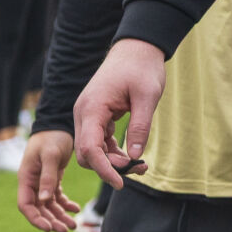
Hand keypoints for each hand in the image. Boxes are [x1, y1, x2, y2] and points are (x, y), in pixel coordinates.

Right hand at [17, 130, 80, 231]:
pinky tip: (76, 208)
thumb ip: (48, 177)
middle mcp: (32, 183)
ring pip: (49, 205)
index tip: (49, 229)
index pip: (26, 205)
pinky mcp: (53, 178)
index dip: (36, 219)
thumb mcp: (50, 156)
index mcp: (26, 179)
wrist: (59, 124)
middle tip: (67, 230)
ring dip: (60, 216)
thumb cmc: (52, 138)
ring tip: (74, 225)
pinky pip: (57, 196)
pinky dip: (66, 204)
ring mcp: (42, 182)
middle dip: (51, 221)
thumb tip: (45, 200)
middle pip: (39, 209)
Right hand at [74, 37, 165, 187]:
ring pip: (93, 150)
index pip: (90, 149)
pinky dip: (113, 151)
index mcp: (92, 108)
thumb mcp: (148, 97)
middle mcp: (83, 114)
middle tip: (139, 169)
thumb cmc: (142, 69)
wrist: (137, 49)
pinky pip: (100, 141)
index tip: (121, 183)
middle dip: (109, 167)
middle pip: (87, 154)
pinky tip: (133, 155)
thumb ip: (140, 126)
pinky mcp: (96, 116)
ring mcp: (88, 115)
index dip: (104, 169)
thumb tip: (135, 156)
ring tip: (141, 165)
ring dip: (113, 161)